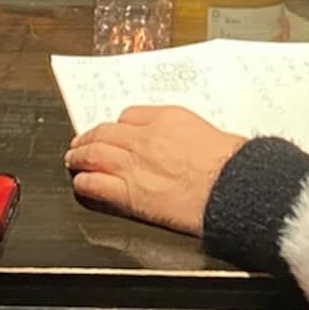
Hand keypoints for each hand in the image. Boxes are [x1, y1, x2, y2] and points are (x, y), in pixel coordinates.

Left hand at [65, 105, 244, 235]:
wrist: (233, 187)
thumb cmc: (232, 164)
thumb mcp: (211, 133)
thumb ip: (187, 135)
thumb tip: (182, 143)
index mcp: (167, 118)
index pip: (130, 115)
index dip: (119, 125)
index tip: (117, 130)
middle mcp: (144, 139)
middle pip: (105, 132)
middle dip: (90, 137)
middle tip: (82, 141)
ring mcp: (133, 165)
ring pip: (93, 155)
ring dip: (80, 157)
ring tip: (74, 159)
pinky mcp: (129, 194)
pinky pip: (95, 184)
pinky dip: (84, 183)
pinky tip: (82, 183)